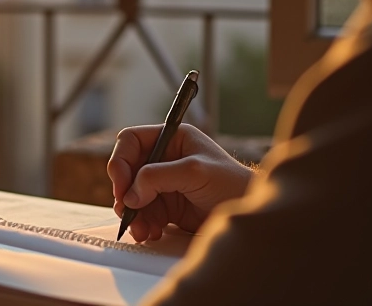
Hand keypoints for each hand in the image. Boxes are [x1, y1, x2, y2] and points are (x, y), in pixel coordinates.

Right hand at [107, 124, 253, 240]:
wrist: (249, 210)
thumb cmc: (232, 183)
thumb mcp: (194, 172)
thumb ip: (159, 177)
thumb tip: (131, 192)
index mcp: (171, 139)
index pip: (131, 142)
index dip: (121, 161)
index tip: (121, 184)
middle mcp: (164, 159)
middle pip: (128, 171)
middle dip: (125, 193)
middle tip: (127, 211)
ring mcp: (165, 183)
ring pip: (133, 196)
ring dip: (133, 214)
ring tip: (142, 229)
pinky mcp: (168, 206)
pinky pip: (144, 213)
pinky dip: (143, 224)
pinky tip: (151, 232)